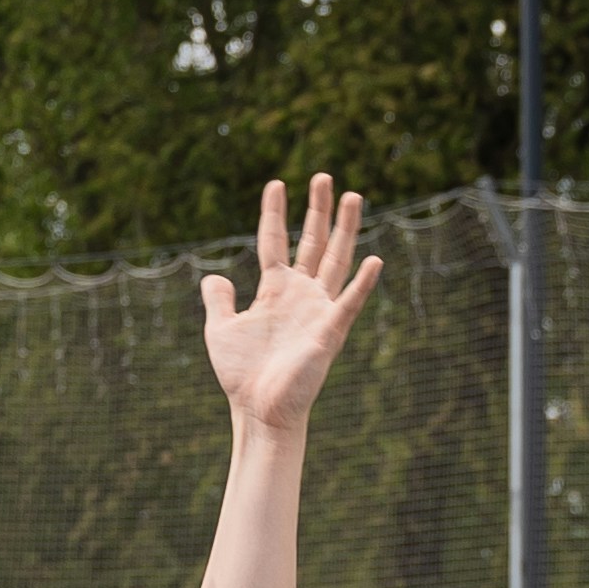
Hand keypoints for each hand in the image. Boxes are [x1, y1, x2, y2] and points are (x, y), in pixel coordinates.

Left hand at [200, 175, 380, 435]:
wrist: (259, 410)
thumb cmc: (242, 375)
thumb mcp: (220, 330)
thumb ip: (218, 300)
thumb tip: (213, 276)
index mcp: (275, 290)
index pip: (275, 241)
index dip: (274, 213)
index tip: (276, 183)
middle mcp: (300, 294)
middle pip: (312, 242)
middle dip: (318, 209)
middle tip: (324, 176)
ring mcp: (318, 309)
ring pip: (335, 260)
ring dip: (345, 229)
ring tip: (352, 196)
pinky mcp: (330, 331)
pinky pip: (350, 303)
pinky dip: (363, 284)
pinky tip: (376, 261)